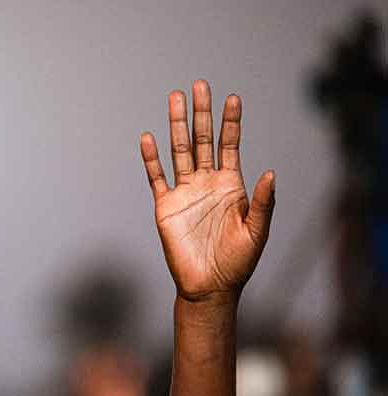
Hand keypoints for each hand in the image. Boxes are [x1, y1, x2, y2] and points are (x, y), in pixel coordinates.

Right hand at [140, 80, 275, 301]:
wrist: (209, 286)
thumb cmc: (237, 262)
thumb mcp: (257, 231)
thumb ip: (262, 202)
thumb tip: (269, 173)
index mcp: (231, 185)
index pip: (230, 145)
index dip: (231, 122)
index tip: (232, 98)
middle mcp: (206, 183)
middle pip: (202, 140)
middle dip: (202, 113)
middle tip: (200, 85)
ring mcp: (184, 192)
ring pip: (179, 151)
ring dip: (177, 125)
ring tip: (175, 99)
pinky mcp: (165, 206)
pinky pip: (157, 177)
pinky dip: (151, 158)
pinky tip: (148, 137)